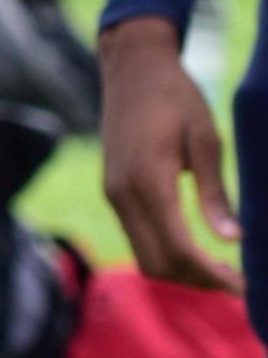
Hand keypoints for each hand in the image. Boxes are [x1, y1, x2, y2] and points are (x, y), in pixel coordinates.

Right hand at [102, 16, 244, 294]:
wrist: (132, 68)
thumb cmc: (176, 98)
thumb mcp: (207, 140)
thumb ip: (215, 192)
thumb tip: (232, 240)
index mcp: (148, 181)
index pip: (178, 249)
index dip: (211, 275)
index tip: (244, 288)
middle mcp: (122, 194)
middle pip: (157, 263)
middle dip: (197, 280)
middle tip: (237, 283)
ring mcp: (113, 194)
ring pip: (144, 255)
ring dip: (181, 270)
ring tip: (220, 268)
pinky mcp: (113, 190)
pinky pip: (137, 237)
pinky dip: (166, 252)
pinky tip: (195, 245)